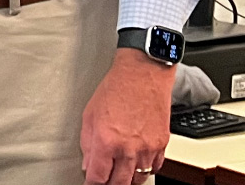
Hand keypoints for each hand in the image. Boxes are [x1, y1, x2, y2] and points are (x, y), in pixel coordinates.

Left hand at [81, 49, 175, 184]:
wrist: (143, 75)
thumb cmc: (116, 89)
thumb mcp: (89, 115)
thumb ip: (88, 144)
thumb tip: (88, 164)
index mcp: (107, 142)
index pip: (98, 178)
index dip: (92, 184)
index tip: (90, 184)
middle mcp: (129, 149)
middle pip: (120, 183)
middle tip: (104, 181)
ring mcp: (148, 149)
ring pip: (138, 179)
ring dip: (127, 180)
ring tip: (119, 175)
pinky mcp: (162, 145)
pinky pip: (155, 168)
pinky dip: (144, 170)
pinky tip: (136, 165)